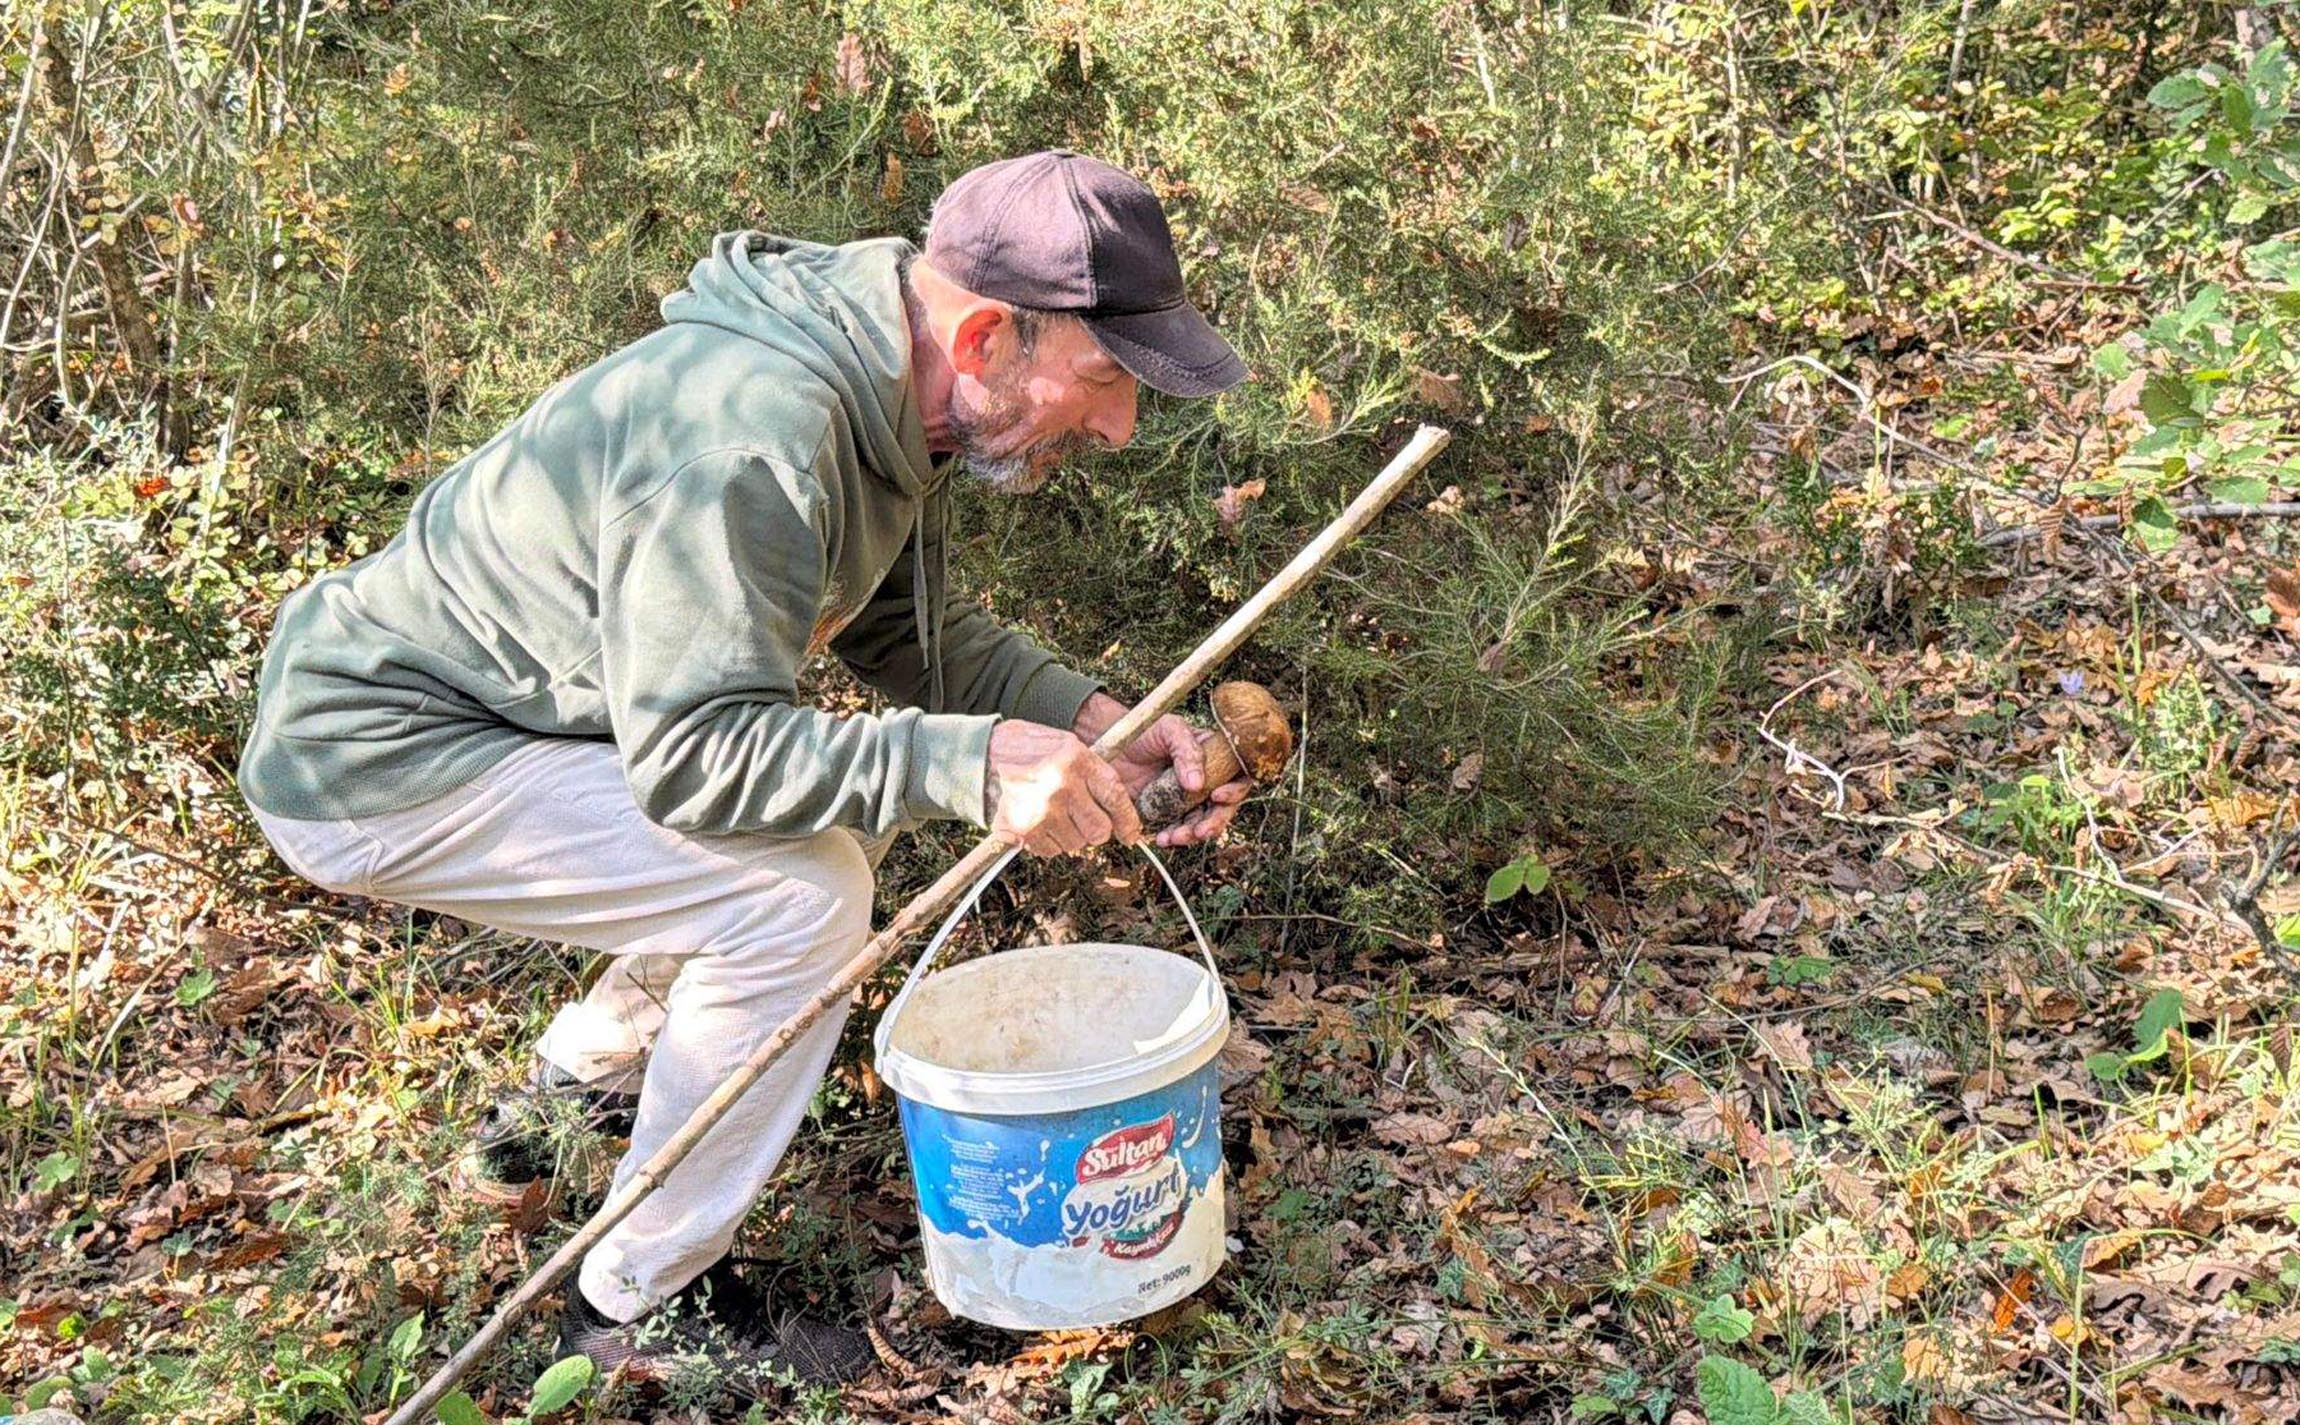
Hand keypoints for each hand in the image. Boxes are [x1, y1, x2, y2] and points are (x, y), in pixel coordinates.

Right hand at [985, 720, 1142, 856]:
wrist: (984, 754)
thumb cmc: (1032, 749)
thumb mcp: (1070, 746)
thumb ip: (1095, 773)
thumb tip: (1122, 810)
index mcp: (1078, 760)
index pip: (1116, 798)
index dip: (1128, 821)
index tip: (1131, 834)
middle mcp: (1063, 786)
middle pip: (1099, 831)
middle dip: (1096, 831)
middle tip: (1085, 821)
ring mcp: (1043, 810)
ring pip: (1076, 844)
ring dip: (1071, 836)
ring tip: (1055, 815)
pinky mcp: (1024, 828)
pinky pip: (1051, 851)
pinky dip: (1049, 842)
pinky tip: (1040, 822)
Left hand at [1092, 699, 1251, 848]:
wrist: (1110, 746)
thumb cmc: (1143, 731)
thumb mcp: (1169, 729)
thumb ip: (1187, 751)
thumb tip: (1198, 784)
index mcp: (1214, 759)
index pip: (1238, 778)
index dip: (1234, 791)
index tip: (1217, 795)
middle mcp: (1205, 782)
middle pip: (1223, 809)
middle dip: (1214, 823)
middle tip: (1200, 830)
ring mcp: (1186, 800)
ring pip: (1201, 825)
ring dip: (1192, 835)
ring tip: (1175, 836)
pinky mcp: (1166, 814)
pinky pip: (1177, 831)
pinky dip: (1173, 838)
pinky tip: (1162, 837)